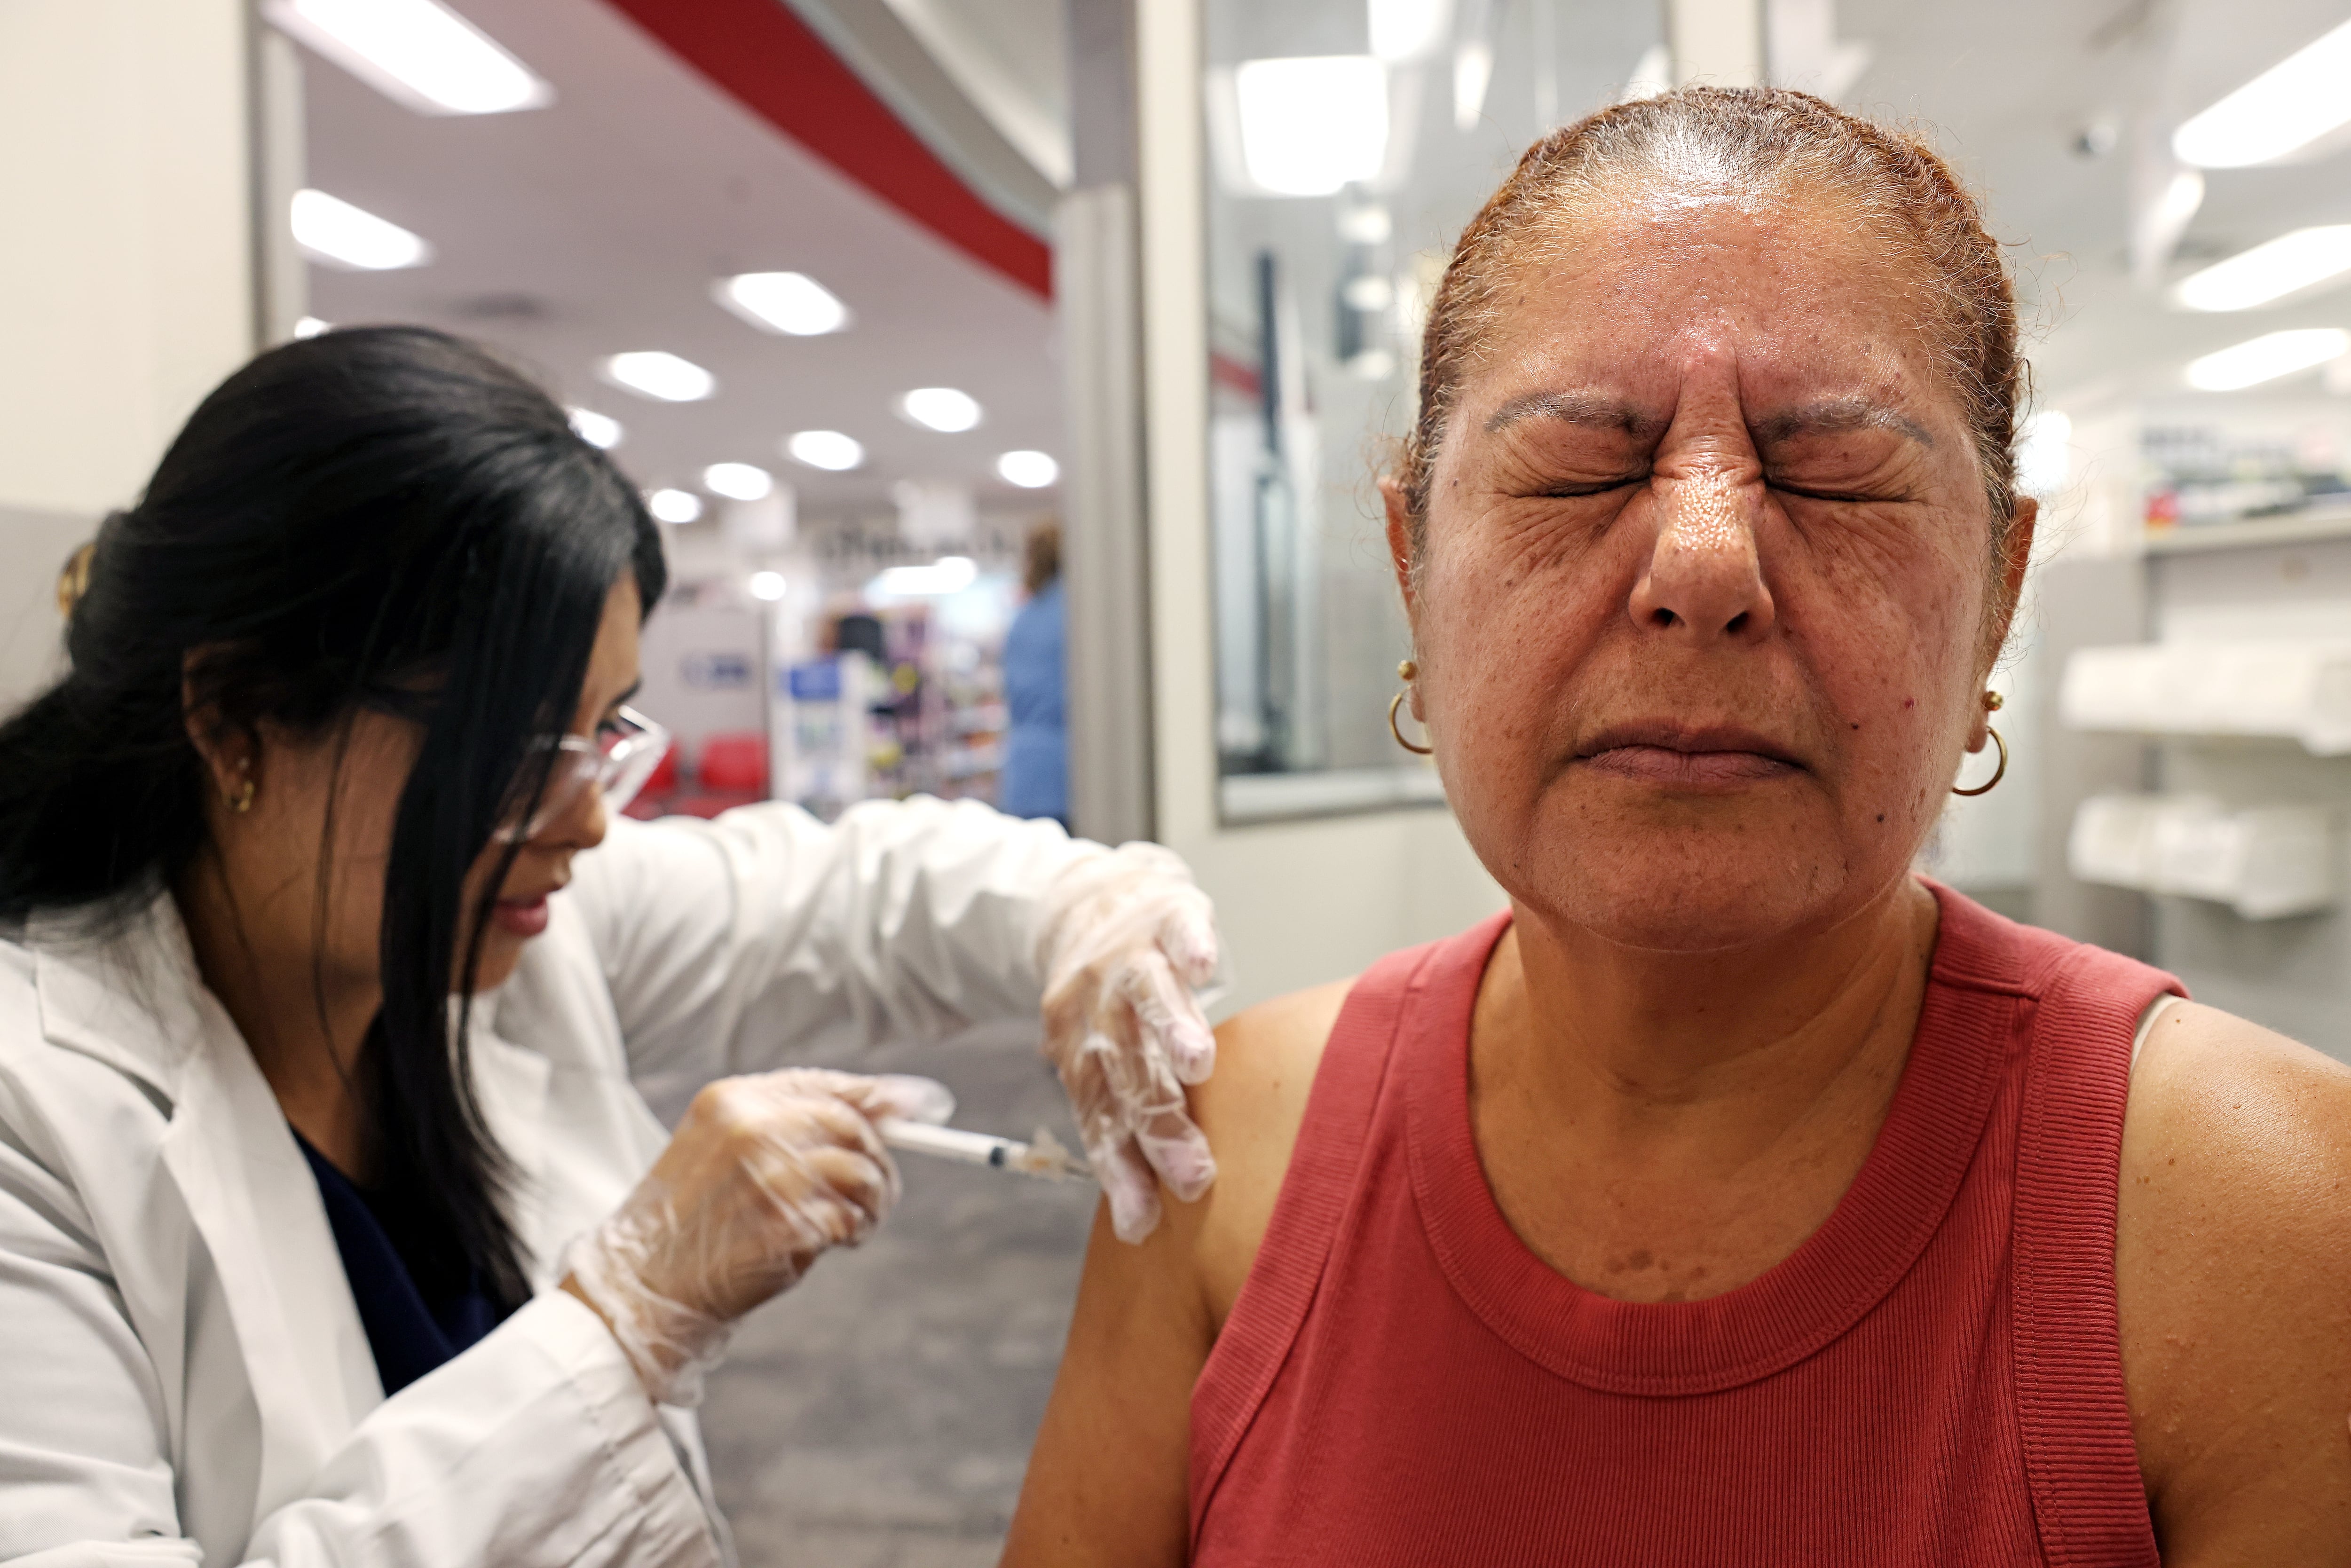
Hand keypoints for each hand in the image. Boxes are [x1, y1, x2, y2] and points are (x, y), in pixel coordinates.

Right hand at [561, 1069, 928, 1405]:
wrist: (641, 1285)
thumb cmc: (689, 1221)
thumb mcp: (722, 1150)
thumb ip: (789, 1124)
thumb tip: (889, 1106)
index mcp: (732, 1100)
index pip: (826, 1087)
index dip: (882, 1096)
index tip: (925, 1105)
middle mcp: (752, 1129)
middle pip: (852, 1126)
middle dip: (880, 1158)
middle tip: (880, 1190)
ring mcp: (770, 1177)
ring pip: (861, 1172)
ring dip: (874, 1200)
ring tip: (857, 1223)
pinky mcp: (786, 1225)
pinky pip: (849, 1220)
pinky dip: (855, 1232)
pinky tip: (838, 1243)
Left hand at [1036, 843, 1220, 1243]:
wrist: (1089, 901)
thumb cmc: (1105, 999)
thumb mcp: (1098, 1057)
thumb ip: (1123, 1121)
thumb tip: (1140, 1221)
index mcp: (1076, 1048)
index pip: (1097, 1116)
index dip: (1118, 1169)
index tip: (1143, 1222)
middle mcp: (1097, 1006)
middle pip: (1126, 1070)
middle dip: (1158, 1124)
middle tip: (1193, 1175)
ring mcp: (1130, 958)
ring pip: (1147, 998)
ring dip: (1170, 1030)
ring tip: (1196, 1065)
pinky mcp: (1164, 916)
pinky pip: (1175, 930)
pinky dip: (1188, 945)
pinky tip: (1204, 966)